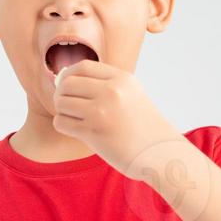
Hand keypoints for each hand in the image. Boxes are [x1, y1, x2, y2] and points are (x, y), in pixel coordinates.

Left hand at [52, 59, 184, 179]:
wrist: (160, 153)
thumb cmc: (144, 127)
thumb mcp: (132, 94)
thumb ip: (105, 84)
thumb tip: (64, 78)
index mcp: (122, 79)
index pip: (82, 66)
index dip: (68, 75)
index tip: (66, 86)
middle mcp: (111, 91)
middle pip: (67, 83)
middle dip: (62, 94)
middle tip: (69, 106)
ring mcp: (101, 111)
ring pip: (61, 102)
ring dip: (63, 111)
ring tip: (76, 120)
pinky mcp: (93, 132)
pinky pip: (61, 122)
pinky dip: (64, 126)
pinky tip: (78, 130)